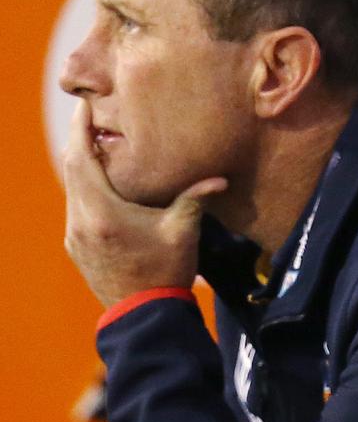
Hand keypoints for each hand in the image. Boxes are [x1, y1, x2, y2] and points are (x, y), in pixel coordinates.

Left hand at [63, 101, 227, 306]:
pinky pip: (75, 206)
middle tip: (92, 116)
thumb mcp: (182, 232)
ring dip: (82, 164)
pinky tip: (103, 183)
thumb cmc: (165, 272)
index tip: (85, 104)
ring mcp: (75, 235)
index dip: (80, 128)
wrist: (144, 317)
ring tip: (100, 144)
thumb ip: (195, 198)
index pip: (81, 157)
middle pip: (71, 167)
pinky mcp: (77, 247)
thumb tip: (221, 178)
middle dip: (80, 139)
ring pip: (71, 187)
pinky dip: (85, 186)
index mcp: (102, 211)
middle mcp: (80, 220)